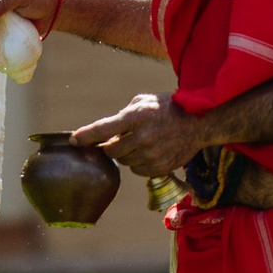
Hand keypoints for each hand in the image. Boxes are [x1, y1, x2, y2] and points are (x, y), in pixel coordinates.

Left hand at [72, 92, 207, 178]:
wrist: (199, 122)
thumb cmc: (168, 108)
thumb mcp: (144, 101)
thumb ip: (123, 115)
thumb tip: (106, 132)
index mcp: (136, 116)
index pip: (102, 129)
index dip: (85, 136)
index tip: (74, 139)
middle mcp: (143, 137)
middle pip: (111, 151)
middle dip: (111, 146)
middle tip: (119, 139)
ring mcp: (152, 154)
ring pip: (124, 162)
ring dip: (126, 154)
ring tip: (140, 143)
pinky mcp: (160, 167)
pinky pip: (138, 171)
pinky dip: (139, 163)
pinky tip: (149, 152)